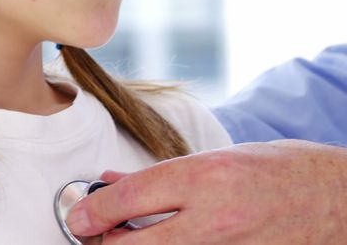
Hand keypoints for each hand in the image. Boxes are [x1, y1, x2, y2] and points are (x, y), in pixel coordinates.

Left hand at [65, 140, 346, 243]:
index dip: (90, 211)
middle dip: (102, 242)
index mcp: (204, 178)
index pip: (125, 200)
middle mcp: (214, 219)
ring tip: (128, 239)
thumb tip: (107, 183)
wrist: (340, 201)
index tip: (77, 216)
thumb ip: (158, 177)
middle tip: (94, 235)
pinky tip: (166, 244)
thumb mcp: (215, 160)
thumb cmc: (278, 172)